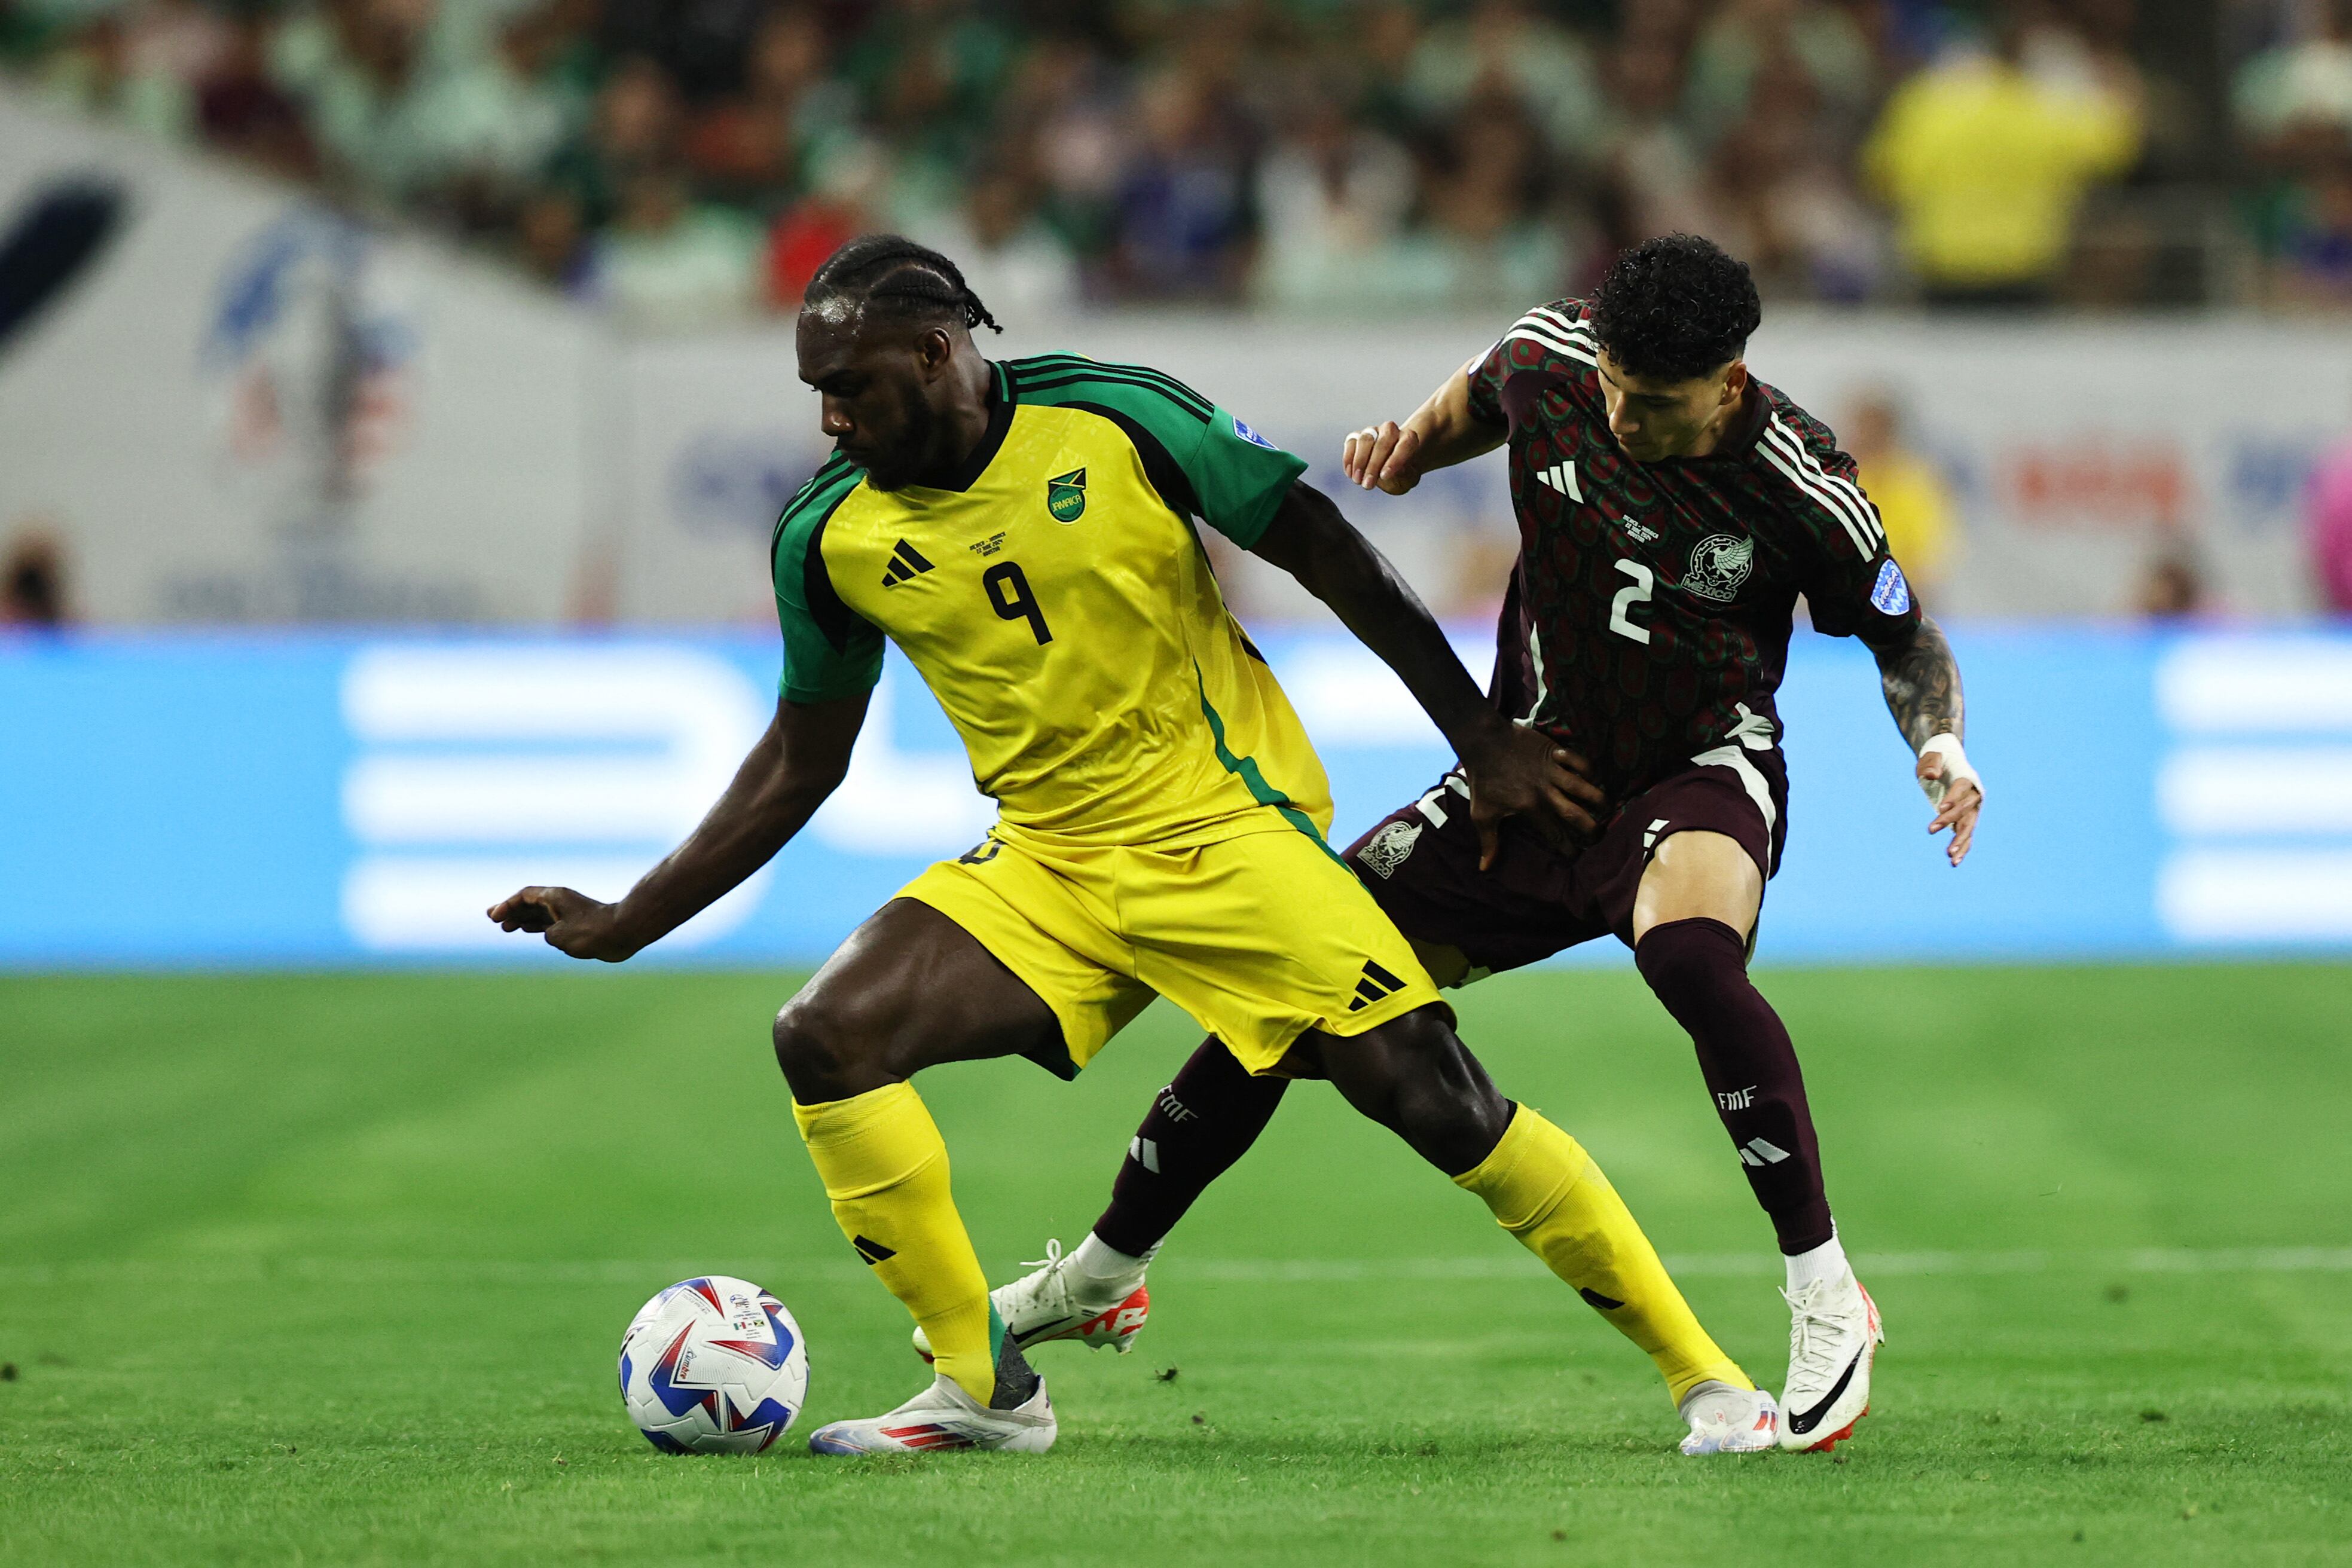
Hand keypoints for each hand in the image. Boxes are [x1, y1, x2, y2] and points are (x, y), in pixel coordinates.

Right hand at [486, 886, 639, 960]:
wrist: (623, 934)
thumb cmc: (592, 932)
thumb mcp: (560, 936)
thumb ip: (548, 934)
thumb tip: (550, 935)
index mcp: (555, 898)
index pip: (525, 896)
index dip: (508, 905)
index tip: (496, 916)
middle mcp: (561, 903)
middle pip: (530, 903)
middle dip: (511, 910)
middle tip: (492, 919)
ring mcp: (568, 913)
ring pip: (540, 914)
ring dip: (522, 919)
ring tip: (505, 927)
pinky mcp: (576, 925)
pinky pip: (550, 923)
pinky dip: (537, 926)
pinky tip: (527, 930)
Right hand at [1341, 421, 1425, 494]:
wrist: (1389, 468)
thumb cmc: (1401, 474)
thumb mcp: (1406, 480)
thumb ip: (1403, 477)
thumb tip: (1390, 473)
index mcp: (1409, 439)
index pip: (1405, 445)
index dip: (1395, 460)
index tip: (1384, 476)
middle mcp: (1391, 430)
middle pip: (1383, 442)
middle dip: (1374, 465)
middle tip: (1368, 484)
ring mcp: (1373, 431)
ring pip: (1365, 440)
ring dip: (1360, 462)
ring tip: (1358, 480)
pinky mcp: (1357, 436)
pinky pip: (1351, 443)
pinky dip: (1349, 459)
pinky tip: (1350, 474)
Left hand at [1459, 719, 1606, 870]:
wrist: (1483, 742)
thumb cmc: (1483, 780)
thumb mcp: (1482, 814)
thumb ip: (1489, 842)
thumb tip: (1484, 869)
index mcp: (1530, 808)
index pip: (1554, 834)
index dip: (1566, 847)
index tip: (1575, 856)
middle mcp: (1545, 792)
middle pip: (1575, 814)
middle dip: (1590, 827)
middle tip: (1599, 835)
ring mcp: (1551, 771)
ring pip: (1582, 786)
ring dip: (1597, 798)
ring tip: (1608, 807)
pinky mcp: (1553, 752)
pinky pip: (1578, 760)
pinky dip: (1586, 766)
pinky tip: (1591, 776)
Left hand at [1918, 752, 1981, 866]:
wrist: (1948, 763)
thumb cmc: (1937, 759)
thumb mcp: (1931, 757)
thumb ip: (1931, 764)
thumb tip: (1930, 775)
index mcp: (1966, 778)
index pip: (1961, 788)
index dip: (1953, 798)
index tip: (1939, 808)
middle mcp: (1973, 795)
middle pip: (1964, 810)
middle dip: (1949, 820)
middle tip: (1930, 829)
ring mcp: (1972, 809)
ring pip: (1968, 827)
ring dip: (1960, 841)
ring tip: (1949, 856)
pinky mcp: (1967, 820)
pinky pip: (1966, 835)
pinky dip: (1962, 848)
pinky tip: (1954, 862)